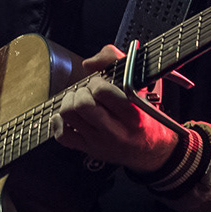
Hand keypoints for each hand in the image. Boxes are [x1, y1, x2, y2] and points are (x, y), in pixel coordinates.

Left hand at [52, 44, 178, 171]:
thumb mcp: (142, 85)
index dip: (96, 82)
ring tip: (78, 101)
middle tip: (88, 92)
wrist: (151, 149)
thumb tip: (88, 63)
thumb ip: (116, 61)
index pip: (102, 92)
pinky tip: (68, 117)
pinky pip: (62, 135)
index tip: (100, 83)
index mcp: (133, 114)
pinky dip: (59, 122)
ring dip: (68, 102)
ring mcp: (100, 142)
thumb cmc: (145, 113)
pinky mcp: (89, 150)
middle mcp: (116, 131)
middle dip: (81, 92)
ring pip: (69, 115)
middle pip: (81, 105)